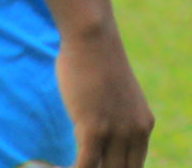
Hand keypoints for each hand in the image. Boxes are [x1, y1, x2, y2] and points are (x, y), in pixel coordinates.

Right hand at [57, 24, 153, 167]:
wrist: (93, 37)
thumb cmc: (96, 63)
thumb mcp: (115, 98)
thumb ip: (114, 121)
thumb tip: (97, 140)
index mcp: (143, 126)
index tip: (92, 166)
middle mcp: (136, 132)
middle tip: (75, 166)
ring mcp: (117, 131)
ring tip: (54, 167)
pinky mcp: (95, 129)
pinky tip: (48, 166)